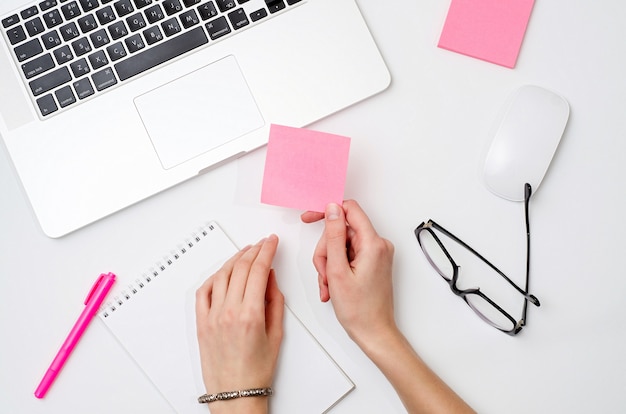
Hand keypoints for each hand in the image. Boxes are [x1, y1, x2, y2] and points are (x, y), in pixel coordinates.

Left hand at [195, 235, 283, 412]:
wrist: (235, 393)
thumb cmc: (256, 371)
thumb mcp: (276, 334)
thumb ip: (275, 301)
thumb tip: (270, 278)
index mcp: (250, 315)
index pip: (258, 270)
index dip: (266, 251)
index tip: (271, 242)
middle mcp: (228, 312)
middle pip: (240, 268)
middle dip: (253, 250)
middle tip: (262, 243)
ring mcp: (212, 316)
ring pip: (221, 275)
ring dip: (234, 260)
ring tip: (244, 253)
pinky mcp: (201, 322)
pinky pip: (204, 291)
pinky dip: (214, 277)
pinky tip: (223, 272)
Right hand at [301, 200, 395, 347]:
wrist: (374, 332)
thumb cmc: (359, 309)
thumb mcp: (338, 270)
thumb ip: (334, 236)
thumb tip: (332, 209)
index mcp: (373, 244)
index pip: (349, 209)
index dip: (327, 212)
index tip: (309, 218)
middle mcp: (378, 245)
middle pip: (341, 231)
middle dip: (326, 251)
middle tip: (324, 272)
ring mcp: (376, 254)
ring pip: (341, 245)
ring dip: (329, 264)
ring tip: (329, 284)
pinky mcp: (372, 262)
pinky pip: (348, 255)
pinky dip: (336, 269)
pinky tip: (333, 286)